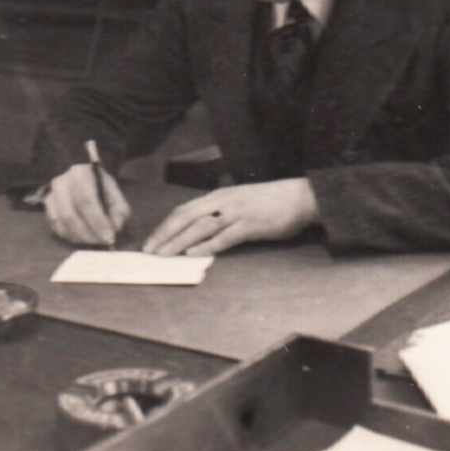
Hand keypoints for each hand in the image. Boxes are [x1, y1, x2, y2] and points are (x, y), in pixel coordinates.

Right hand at [44, 163, 130, 246]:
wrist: (81, 179)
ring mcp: (50, 196)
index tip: (110, 237)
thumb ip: (119, 208)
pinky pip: (57, 229)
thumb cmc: (99, 186)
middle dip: (89, 234)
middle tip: (103, 243)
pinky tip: (84, 237)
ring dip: (81, 238)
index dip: (98, 221)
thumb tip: (115, 228)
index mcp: (79, 173)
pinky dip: (72, 237)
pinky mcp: (47, 209)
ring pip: (62, 224)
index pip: (86, 200)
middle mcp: (61, 183)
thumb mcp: (114, 191)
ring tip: (96, 241)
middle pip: (70, 215)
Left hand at [141, 178, 321, 256]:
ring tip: (164, 255)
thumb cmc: (269, 201)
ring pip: (200, 227)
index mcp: (218, 195)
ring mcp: (237, 212)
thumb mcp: (238, 201)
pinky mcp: (251, 225)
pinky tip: (194, 253)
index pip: (183, 210)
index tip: (151, 241)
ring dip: (179, 242)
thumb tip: (197, 231)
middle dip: (165, 235)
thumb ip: (219, 212)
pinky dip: (207, 245)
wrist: (300, 196)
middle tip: (149, 251)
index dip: (165, 226)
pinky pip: (225, 236)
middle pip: (186, 217)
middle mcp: (223, 201)